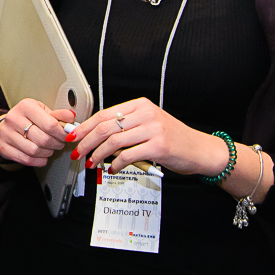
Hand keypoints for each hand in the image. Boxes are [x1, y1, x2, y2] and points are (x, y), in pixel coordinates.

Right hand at [0, 100, 75, 167]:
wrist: (6, 126)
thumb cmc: (27, 118)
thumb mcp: (42, 111)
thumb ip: (58, 115)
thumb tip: (71, 117)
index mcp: (26, 106)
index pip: (49, 124)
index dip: (62, 133)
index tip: (66, 136)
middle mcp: (14, 118)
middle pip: (42, 139)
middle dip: (56, 144)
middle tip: (60, 143)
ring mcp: (7, 133)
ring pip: (34, 150)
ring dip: (47, 153)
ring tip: (50, 149)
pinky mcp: (4, 147)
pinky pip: (26, 159)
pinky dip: (39, 161)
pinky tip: (42, 157)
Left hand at [72, 98, 262, 196]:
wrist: (200, 149)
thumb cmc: (173, 139)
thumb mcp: (149, 125)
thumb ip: (127, 127)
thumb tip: (95, 136)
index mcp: (141, 105)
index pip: (104, 113)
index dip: (85, 126)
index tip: (74, 136)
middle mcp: (146, 114)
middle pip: (105, 127)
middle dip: (86, 141)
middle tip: (78, 152)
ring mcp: (152, 129)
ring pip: (113, 141)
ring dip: (98, 155)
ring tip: (92, 163)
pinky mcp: (158, 146)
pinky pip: (128, 156)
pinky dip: (116, 164)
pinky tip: (112, 169)